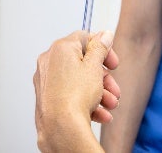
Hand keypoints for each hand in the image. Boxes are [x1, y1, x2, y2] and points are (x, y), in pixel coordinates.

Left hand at [34, 31, 119, 150]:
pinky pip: (71, 93)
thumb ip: (100, 47)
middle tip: (115, 87)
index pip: (85, 38)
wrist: (61, 127)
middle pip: (84, 62)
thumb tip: (104, 34)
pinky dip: (87, 101)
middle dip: (104, 77)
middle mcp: (50, 61)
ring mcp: (47, 80)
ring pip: (79, 80)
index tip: (112, 61)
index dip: (103, 48)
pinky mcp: (47, 97)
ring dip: (99, 92)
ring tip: (111, 104)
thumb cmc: (75, 96)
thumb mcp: (95, 66)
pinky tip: (101, 113)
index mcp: (61, 48)